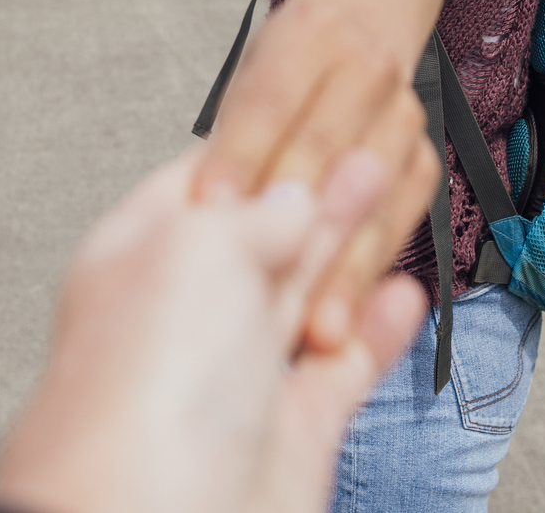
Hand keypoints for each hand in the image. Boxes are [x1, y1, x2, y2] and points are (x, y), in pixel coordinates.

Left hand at [0, 147, 429, 512]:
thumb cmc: (144, 388)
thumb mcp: (198, 251)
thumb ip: (254, 213)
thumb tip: (294, 193)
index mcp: (141, 257)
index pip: (207, 180)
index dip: (263, 146)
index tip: (315, 113)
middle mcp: (187, 314)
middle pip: (264, 236)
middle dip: (318, 189)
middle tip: (369, 146)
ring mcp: (238, 374)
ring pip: (308, 294)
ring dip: (353, 243)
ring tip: (391, 190)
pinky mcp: (290, 431)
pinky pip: (344, 366)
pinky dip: (379, 326)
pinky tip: (403, 291)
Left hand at [193, 0, 450, 350]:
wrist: (378, 3)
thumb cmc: (298, 57)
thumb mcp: (258, 66)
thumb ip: (237, 131)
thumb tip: (204, 208)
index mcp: (309, 32)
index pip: (268, 98)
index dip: (240, 154)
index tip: (211, 209)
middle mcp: (366, 67)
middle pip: (325, 147)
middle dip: (291, 218)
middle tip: (256, 285)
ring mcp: (405, 112)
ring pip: (373, 193)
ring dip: (345, 265)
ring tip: (316, 328)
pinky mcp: (426, 158)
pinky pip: (404, 220)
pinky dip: (377, 271)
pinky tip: (351, 315)